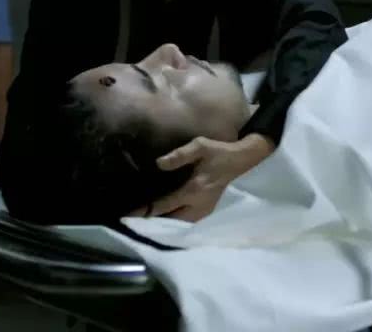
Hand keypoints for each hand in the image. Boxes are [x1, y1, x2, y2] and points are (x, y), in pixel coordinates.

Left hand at [128, 134, 274, 221]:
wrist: (243, 161)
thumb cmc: (220, 152)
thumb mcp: (200, 146)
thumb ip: (179, 155)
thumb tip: (158, 164)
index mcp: (193, 190)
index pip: (164, 205)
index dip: (145, 211)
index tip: (127, 215)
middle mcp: (198, 205)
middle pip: (171, 222)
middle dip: (152, 223)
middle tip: (134, 222)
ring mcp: (205, 211)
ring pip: (181, 225)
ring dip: (164, 225)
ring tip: (146, 223)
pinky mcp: (209, 212)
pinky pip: (189, 223)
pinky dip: (176, 223)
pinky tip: (167, 220)